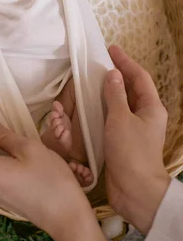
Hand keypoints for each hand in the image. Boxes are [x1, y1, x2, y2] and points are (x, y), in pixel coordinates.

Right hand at [104, 45, 170, 233]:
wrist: (135, 191)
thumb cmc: (131, 153)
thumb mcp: (121, 119)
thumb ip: (115, 95)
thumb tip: (113, 74)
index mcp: (151, 108)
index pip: (139, 77)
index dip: (125, 61)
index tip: (111, 49)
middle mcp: (145, 116)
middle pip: (131, 88)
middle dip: (116, 75)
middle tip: (99, 63)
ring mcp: (134, 129)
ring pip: (121, 103)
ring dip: (107, 91)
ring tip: (91, 81)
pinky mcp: (122, 141)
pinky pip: (112, 117)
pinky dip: (102, 108)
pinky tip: (89, 106)